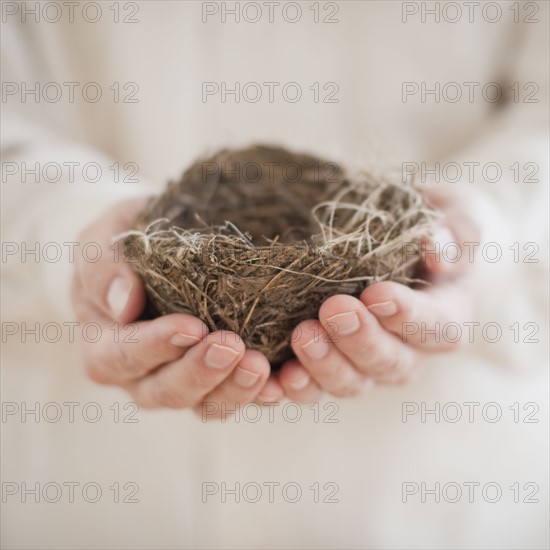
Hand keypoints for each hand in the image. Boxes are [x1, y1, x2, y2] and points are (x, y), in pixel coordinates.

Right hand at [72, 198, 276, 415]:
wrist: (163, 249)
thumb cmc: (128, 245)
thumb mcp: (104, 239)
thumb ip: (103, 266)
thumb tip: (123, 305)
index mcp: (105, 346)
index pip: (123, 357)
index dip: (156, 347)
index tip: (192, 327)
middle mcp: (143, 376)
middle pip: (166, 392)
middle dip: (201, 372)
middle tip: (232, 345)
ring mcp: (183, 382)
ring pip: (205, 405)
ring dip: (234, 390)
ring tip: (260, 365)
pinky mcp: (220, 380)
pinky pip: (239, 398)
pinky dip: (261, 395)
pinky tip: (281, 382)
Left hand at [273, 186, 481, 401]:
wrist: (397, 249)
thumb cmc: (425, 231)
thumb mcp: (454, 216)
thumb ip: (456, 231)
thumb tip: (438, 250)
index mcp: (445, 317)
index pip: (435, 326)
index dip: (408, 316)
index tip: (377, 294)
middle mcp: (407, 351)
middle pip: (389, 363)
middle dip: (359, 341)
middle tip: (333, 311)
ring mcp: (366, 364)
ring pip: (350, 382)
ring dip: (324, 366)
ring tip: (302, 337)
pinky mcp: (330, 366)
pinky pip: (312, 387)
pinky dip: (291, 386)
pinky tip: (270, 375)